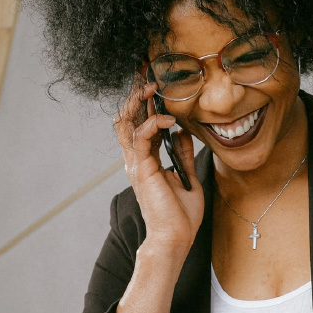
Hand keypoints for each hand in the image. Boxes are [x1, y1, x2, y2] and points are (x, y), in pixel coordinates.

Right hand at [114, 81, 203, 255]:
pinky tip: (168, 118)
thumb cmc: (181, 216)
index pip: (138, 124)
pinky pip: (142, 137)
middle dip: (135, 94)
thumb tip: (182, 133)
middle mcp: (136, 160)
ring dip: (138, 102)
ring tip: (152, 87)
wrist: (175, 238)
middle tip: (146, 74)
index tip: (152, 82)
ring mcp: (136, 164)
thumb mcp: (186, 178)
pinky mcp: (142, 169)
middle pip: (126, 118)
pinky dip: (153, 123)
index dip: (143, 103)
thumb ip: (181, 155)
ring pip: (126, 123)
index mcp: (145, 161)